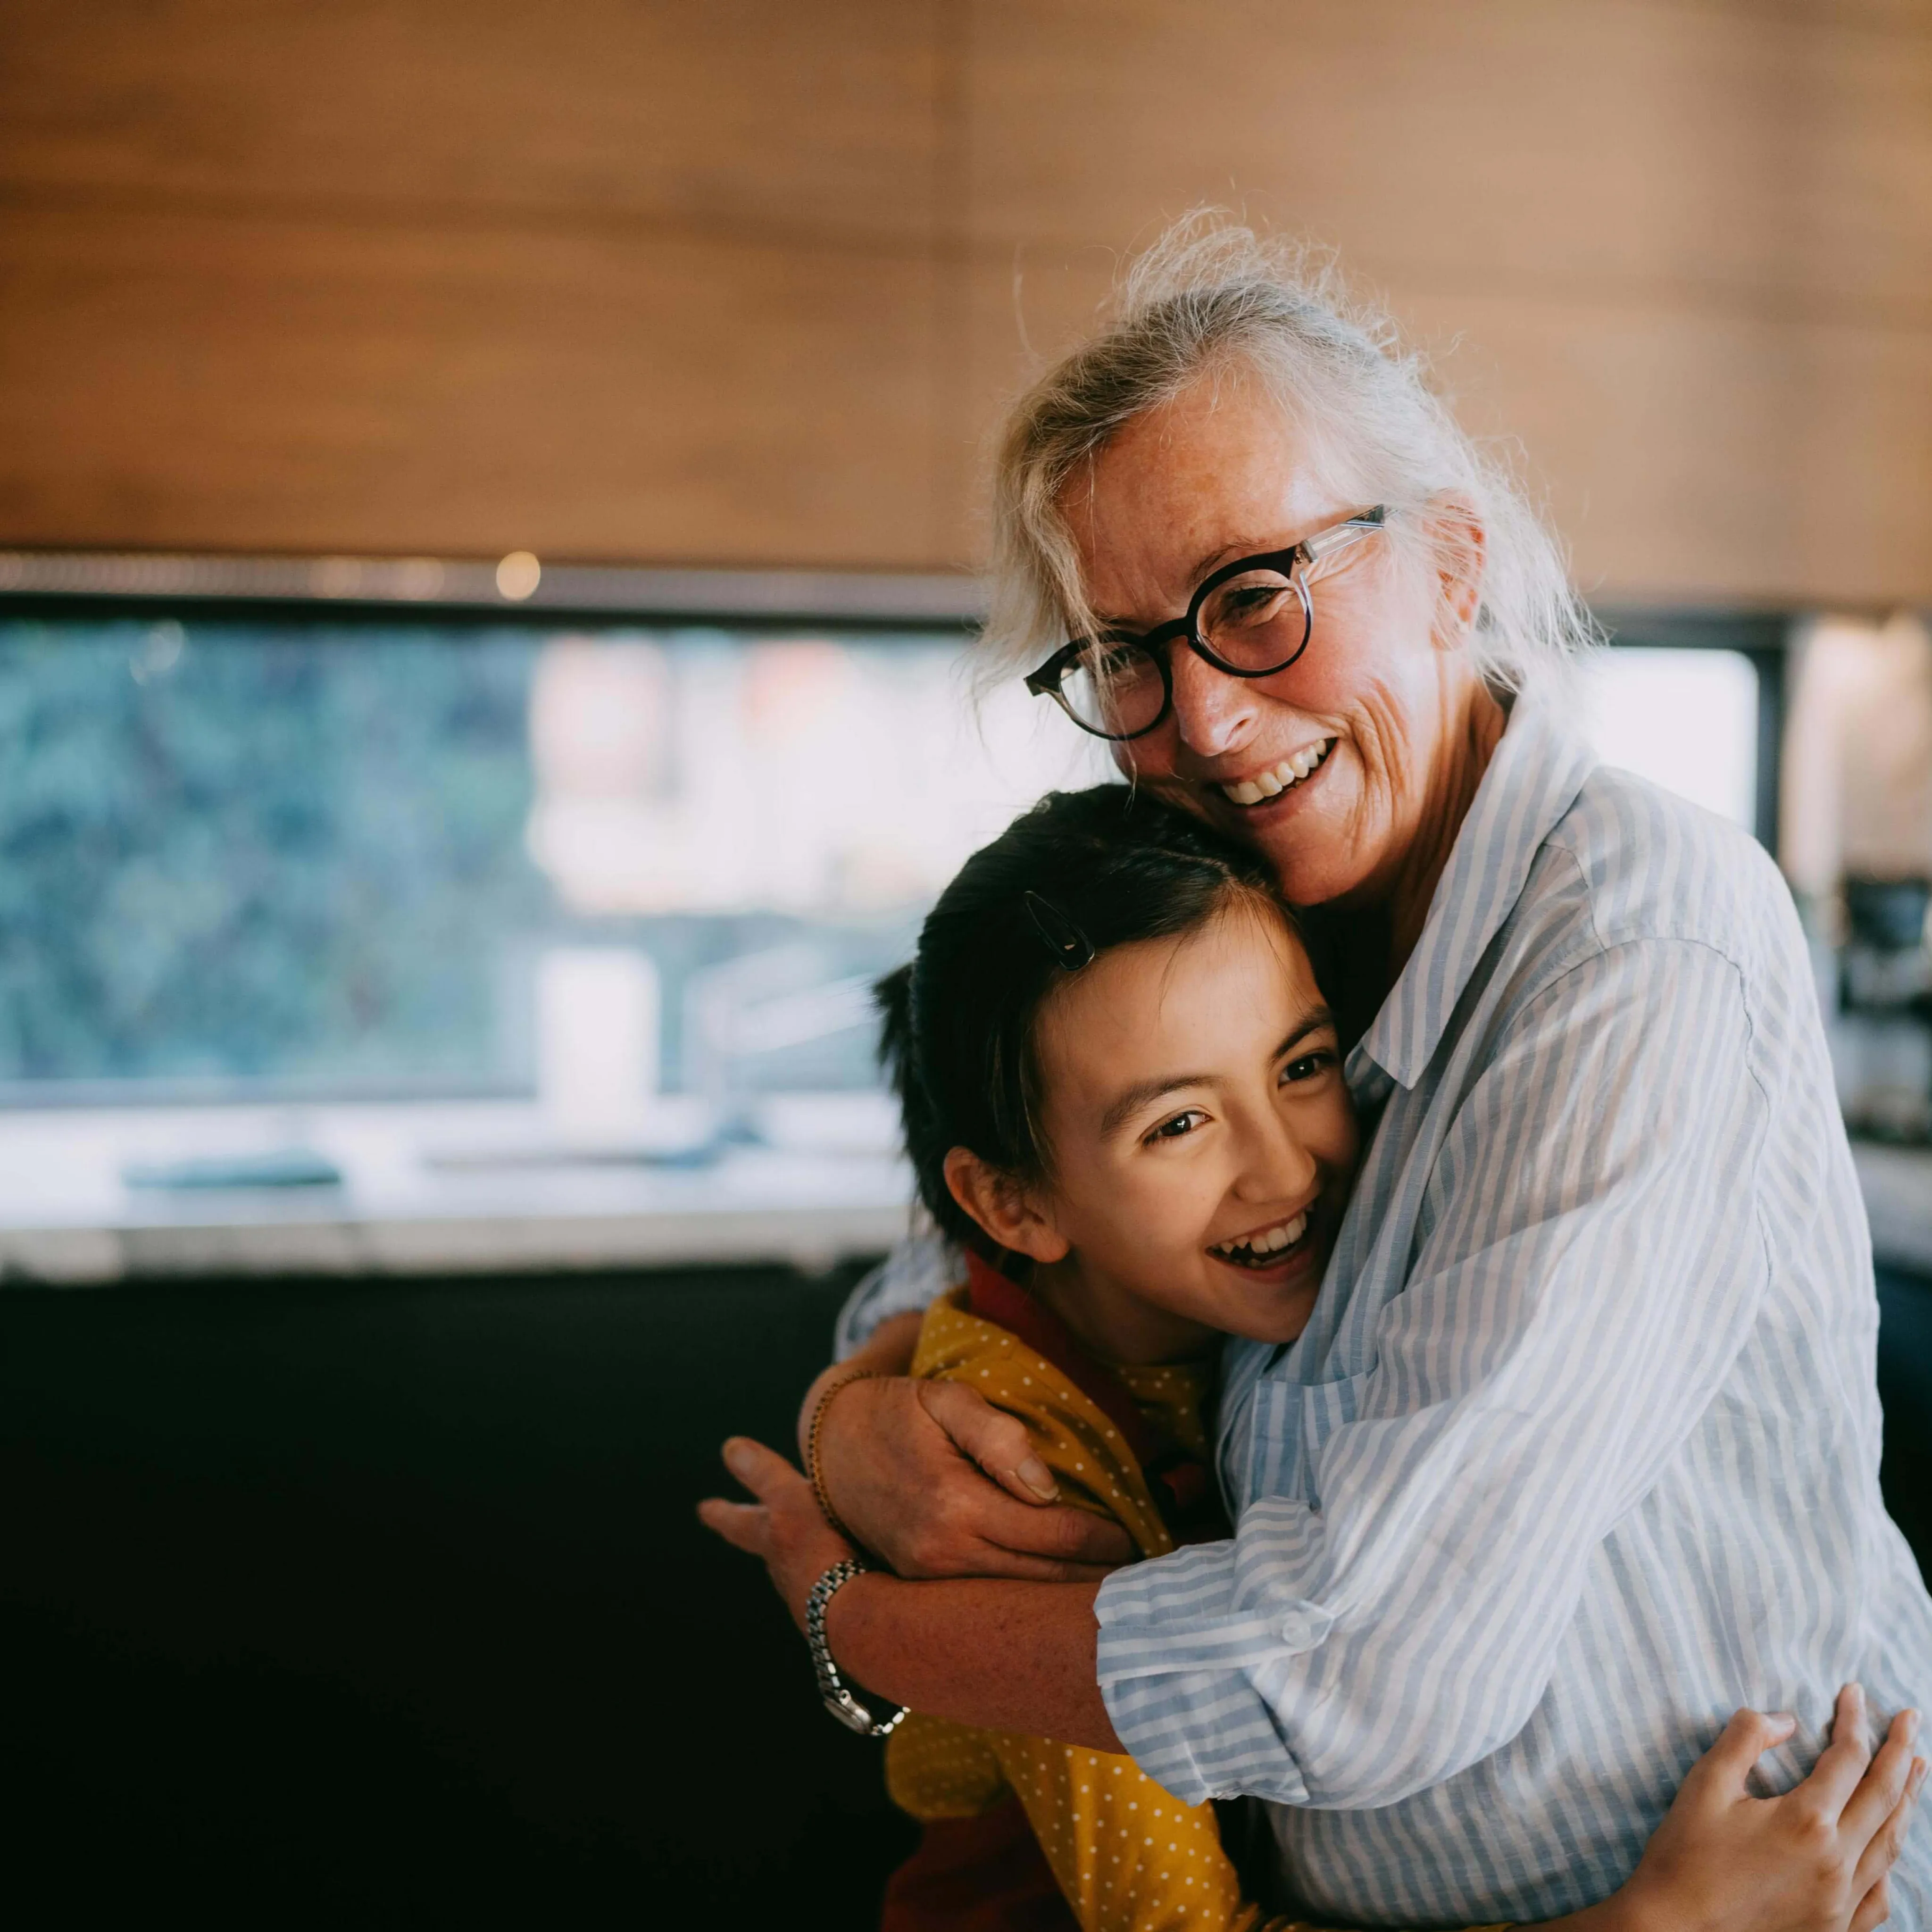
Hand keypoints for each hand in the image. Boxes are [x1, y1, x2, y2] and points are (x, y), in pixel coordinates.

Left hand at [698, 1436, 855, 1627]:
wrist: (854, 1613)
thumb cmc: (818, 1551)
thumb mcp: (789, 1500)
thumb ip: (763, 1476)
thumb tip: (730, 1446)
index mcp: (771, 1541)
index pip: (739, 1521)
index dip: (723, 1511)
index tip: (703, 1508)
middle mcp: (786, 1571)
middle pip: (768, 1549)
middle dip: (762, 1536)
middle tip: (753, 1532)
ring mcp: (813, 1595)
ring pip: (801, 1568)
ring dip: (803, 1555)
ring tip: (811, 1546)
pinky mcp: (842, 1609)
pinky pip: (836, 1582)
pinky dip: (838, 1571)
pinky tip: (853, 1569)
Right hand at [814, 1372, 1133, 1580]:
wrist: (830, 1442)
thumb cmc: (897, 1410)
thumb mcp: (944, 1399)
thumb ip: (998, 1436)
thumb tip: (1047, 1486)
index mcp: (954, 1504)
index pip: (1051, 1533)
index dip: (1102, 1536)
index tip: (1137, 1534)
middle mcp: (941, 1553)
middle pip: (1042, 1578)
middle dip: (1095, 1576)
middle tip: (1141, 1572)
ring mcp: (928, 1578)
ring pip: (1017, 1599)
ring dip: (1065, 1595)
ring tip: (1112, 1587)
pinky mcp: (920, 1586)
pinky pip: (987, 1599)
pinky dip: (1026, 1597)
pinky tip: (1059, 1590)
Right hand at [1613, 1686, 1923, 1931]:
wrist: (1675, 1931)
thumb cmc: (1686, 1855)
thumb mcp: (1706, 1784)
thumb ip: (1746, 1740)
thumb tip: (1785, 1720)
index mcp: (1806, 1822)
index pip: (1847, 1758)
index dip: (1855, 1720)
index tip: (1856, 1692)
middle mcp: (1837, 1862)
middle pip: (1884, 1797)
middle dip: (1900, 1752)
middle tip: (1912, 1720)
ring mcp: (1842, 1901)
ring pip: (1891, 1843)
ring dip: (1907, 1800)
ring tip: (1917, 1770)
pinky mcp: (1836, 1928)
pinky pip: (1880, 1891)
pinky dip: (1890, 1860)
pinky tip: (1889, 1846)